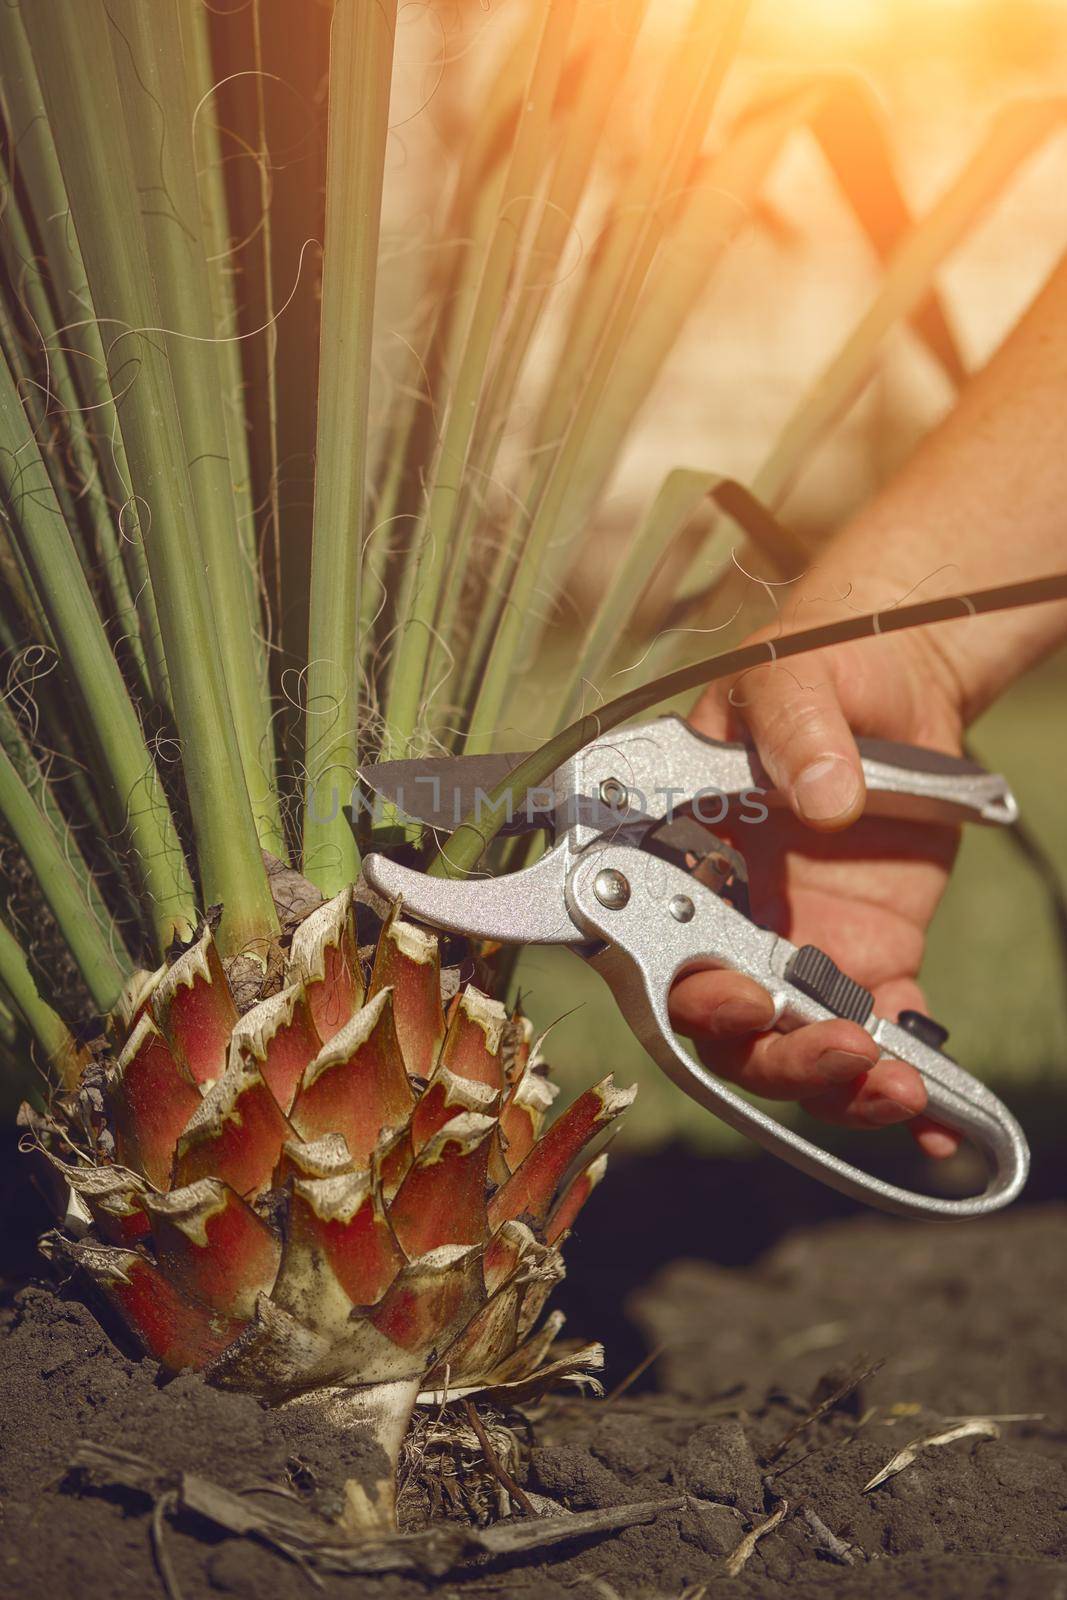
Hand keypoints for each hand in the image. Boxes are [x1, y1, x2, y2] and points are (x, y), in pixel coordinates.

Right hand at [672, 621, 966, 1157]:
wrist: (896, 678)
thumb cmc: (818, 666)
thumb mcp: (794, 678)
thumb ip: (796, 730)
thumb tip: (823, 800)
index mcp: (687, 861)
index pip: (662, 950)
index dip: (692, 997)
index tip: (741, 1003)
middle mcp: (734, 918)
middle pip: (728, 1029)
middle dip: (776, 1059)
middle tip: (838, 1049)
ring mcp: (803, 943)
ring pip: (797, 1047)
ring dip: (839, 1085)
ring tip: (901, 1091)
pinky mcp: (871, 953)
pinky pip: (881, 1031)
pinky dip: (909, 1079)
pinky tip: (947, 1121)